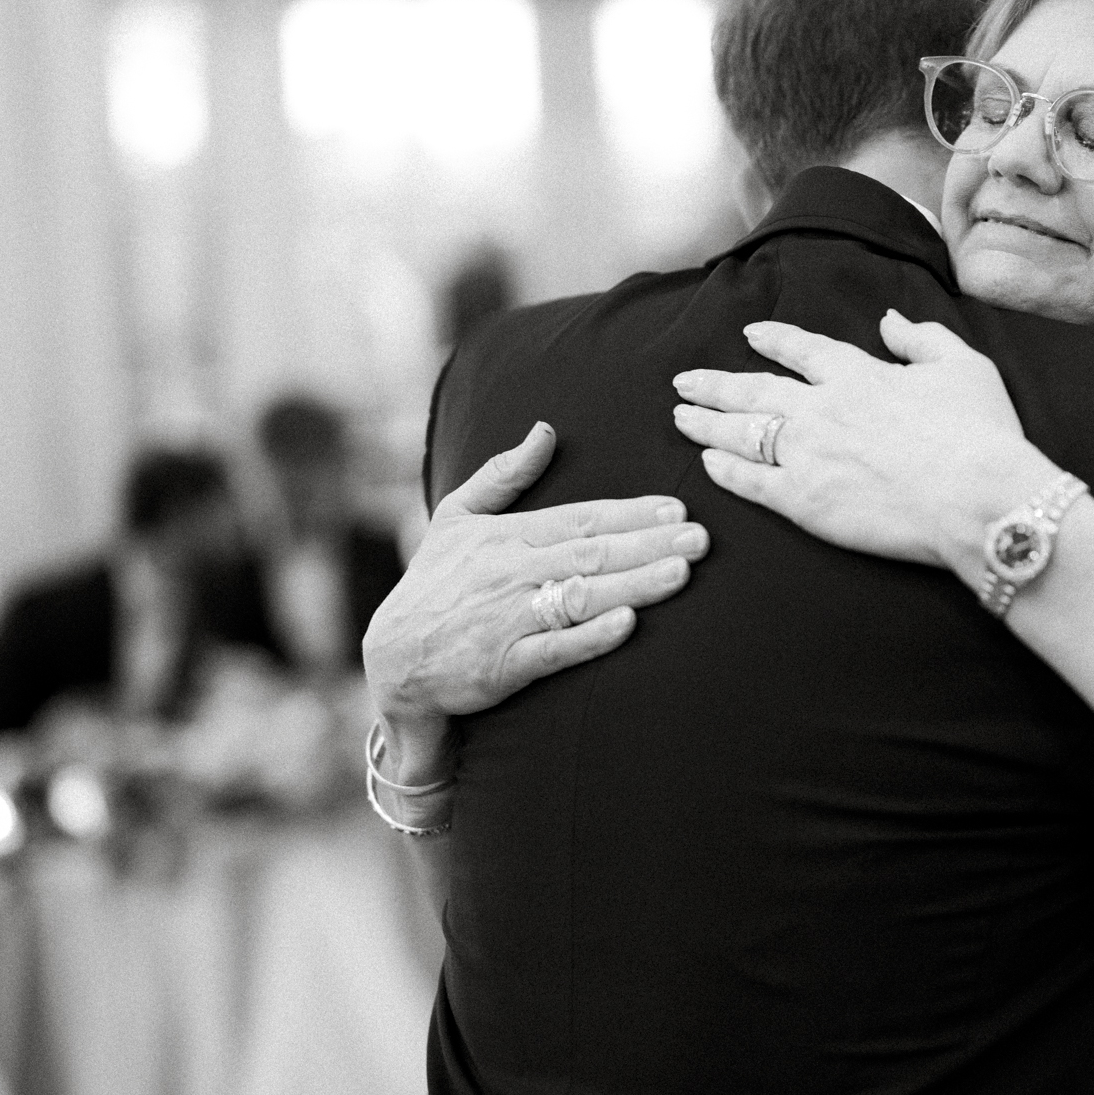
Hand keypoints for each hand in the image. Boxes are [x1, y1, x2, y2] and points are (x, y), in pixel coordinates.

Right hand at [361, 422, 708, 780]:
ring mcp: (509, 619)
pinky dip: (590, 637)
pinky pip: (554, 649)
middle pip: (590, 554)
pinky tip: (627, 624)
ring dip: (633, 584)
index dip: (630, 513)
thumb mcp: (458, 517)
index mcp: (507, 536)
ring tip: (681, 572)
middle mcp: (511, 572)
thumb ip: (504, 474)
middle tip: (701, 538)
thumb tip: (545, 429)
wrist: (392, 658)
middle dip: (649, 544)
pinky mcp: (505, 665)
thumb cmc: (435, 584)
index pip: (579, 519)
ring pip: (581, 597)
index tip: (677, 508)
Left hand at [671, 312, 1058, 577]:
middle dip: (715, 384)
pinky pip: (750, 482)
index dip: (774, 340)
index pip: (803, 349)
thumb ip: (921, 338)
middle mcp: (821, 408)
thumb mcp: (962, 366)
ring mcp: (806, 454)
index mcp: (857, 373)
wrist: (975, 497)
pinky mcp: (803, 501)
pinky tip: (707, 463)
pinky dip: (725, 471)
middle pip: (754, 391)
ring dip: (706, 422)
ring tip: (680, 416)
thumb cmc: (979, 433)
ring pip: (741, 432)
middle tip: (684, 381)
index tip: (751, 335)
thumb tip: (890, 320)